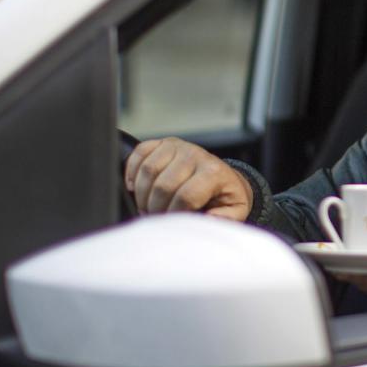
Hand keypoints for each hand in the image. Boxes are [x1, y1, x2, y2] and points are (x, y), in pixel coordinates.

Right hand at [124, 137, 252, 220]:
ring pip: (148, 170)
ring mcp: (178, 147)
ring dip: (142, 194)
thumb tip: (209, 221)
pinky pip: (140, 153)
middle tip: (157, 216)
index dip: (174, 214)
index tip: (172, 222)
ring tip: (148, 205)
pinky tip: (136, 187)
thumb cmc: (224, 196)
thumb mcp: (234, 210)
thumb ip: (225, 219)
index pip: (185, 197)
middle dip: (155, 207)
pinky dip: (132, 172)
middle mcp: (195, 155)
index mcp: (213, 173)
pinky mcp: (164, 143)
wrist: (223, 176)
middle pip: (163, 185)